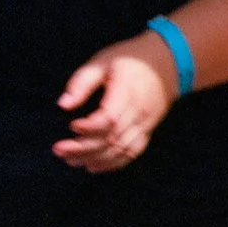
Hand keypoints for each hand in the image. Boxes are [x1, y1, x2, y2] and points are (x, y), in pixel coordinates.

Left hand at [55, 37, 179, 172]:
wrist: (169, 63)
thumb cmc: (130, 59)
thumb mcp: (102, 62)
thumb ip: (81, 82)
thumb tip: (62, 104)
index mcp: (127, 91)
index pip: (111, 117)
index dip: (90, 127)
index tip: (71, 126)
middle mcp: (139, 111)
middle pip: (112, 137)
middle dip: (84, 148)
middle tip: (58, 150)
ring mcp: (146, 123)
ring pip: (121, 149)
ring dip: (95, 158)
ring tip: (70, 160)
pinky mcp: (148, 130)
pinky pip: (133, 152)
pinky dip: (113, 163)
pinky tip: (93, 166)